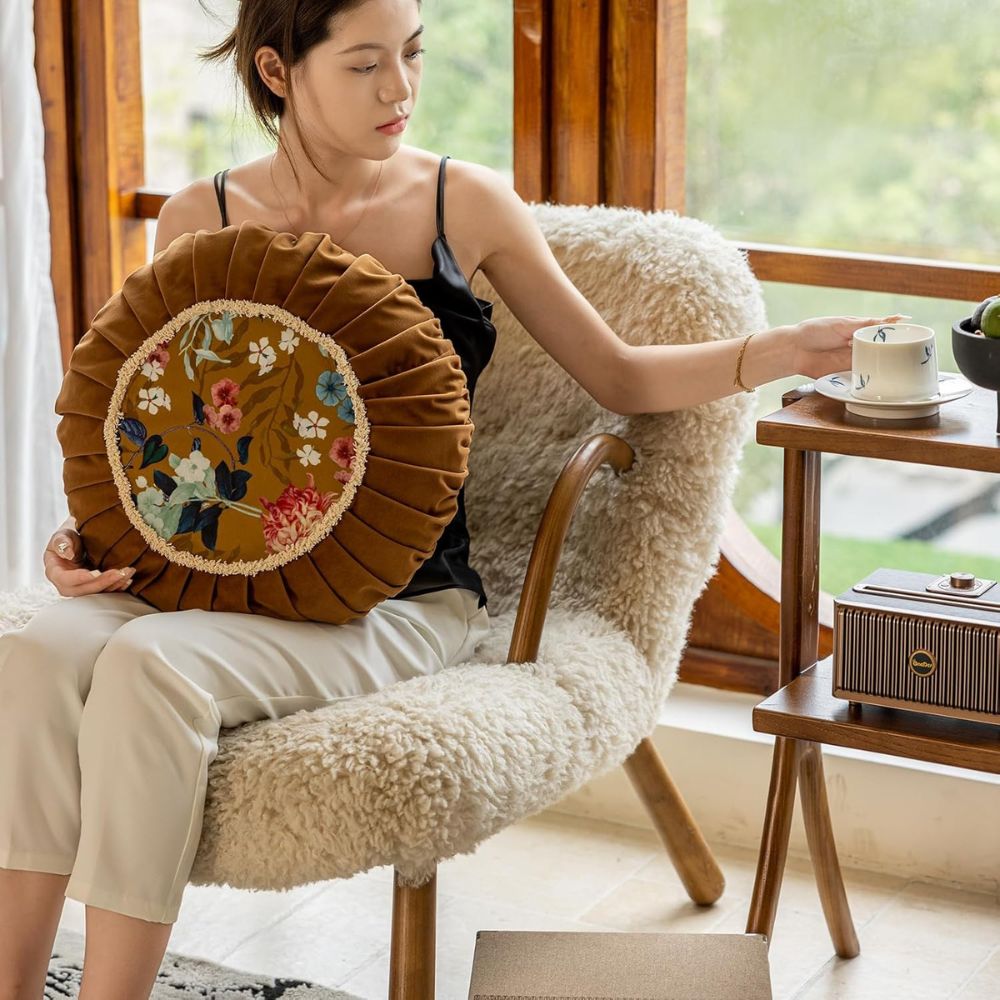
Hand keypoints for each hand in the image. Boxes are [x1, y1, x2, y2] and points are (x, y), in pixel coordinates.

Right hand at [43, 527, 135, 597]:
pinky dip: (118, 587)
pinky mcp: (94, 588)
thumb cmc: (69, 536)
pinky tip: (128, 579)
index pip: (65, 579)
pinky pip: (106, 592)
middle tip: (119, 573)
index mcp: (55, 572)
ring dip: (114, 585)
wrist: (80, 538)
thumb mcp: (62, 534)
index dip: (79, 578)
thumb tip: (67, 554)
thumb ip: (61, 542)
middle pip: (83, 590)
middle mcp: (66, 585)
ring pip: (96, 593)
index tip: (95, 573)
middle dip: (102, 583)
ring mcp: (81, 588)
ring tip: (128, 572)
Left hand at [790, 313, 911, 379]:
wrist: (793, 350)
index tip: (919, 335)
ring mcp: (855, 359)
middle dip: (899, 351)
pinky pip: (866, 375)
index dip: (901, 333)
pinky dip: (875, 376)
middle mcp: (861, 344)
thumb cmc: (815, 331)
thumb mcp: (843, 324)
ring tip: (907, 366)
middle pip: (885, 348)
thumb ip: (867, 324)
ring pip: (878, 362)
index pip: (886, 330)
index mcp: (861, 328)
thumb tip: (895, 320)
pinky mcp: (848, 372)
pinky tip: (887, 378)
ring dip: (889, 365)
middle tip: (917, 354)